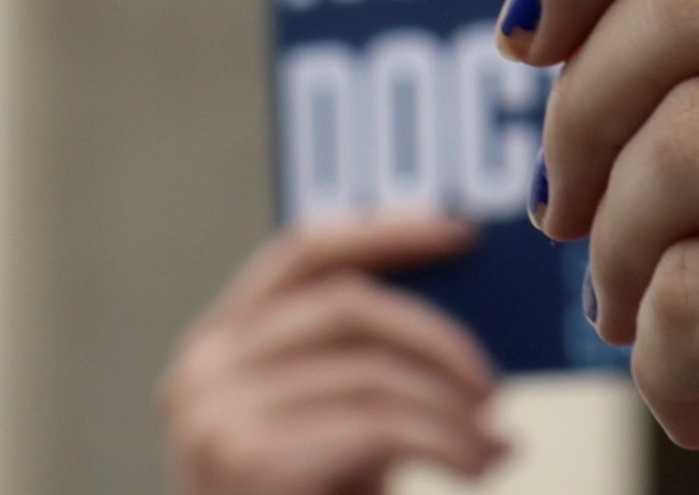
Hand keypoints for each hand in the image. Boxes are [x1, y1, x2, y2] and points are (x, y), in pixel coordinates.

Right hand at [162, 209, 507, 494]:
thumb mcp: (328, 422)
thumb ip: (366, 363)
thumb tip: (468, 313)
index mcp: (219, 344)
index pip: (302, 252)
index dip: (385, 232)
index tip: (458, 234)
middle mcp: (204, 370)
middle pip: (347, 306)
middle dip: (438, 339)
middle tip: (492, 384)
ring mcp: (218, 415)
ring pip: (371, 371)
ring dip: (452, 408)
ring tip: (494, 443)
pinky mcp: (249, 459)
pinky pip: (377, 424)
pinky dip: (446, 442)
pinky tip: (477, 465)